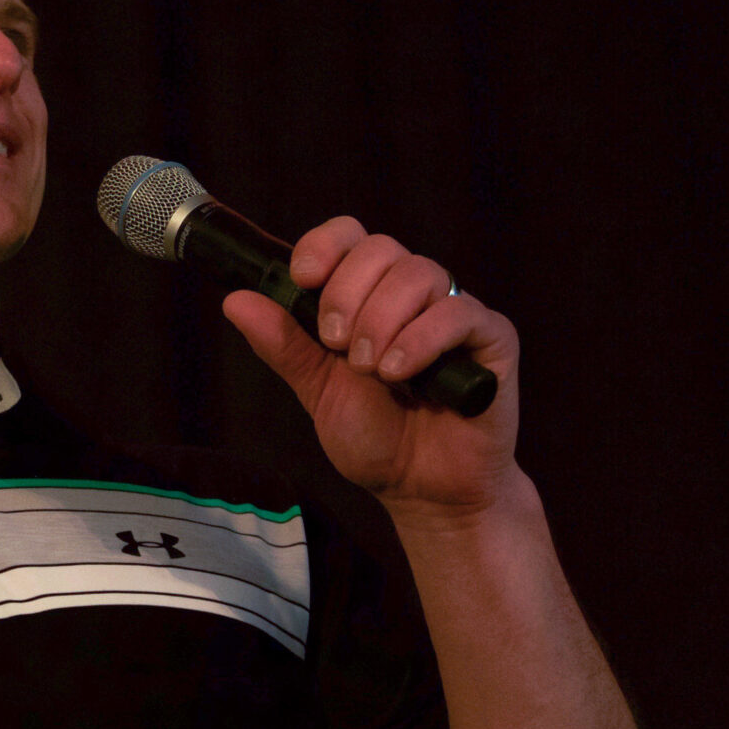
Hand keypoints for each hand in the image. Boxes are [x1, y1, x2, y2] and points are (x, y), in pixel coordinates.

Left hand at [220, 216, 521, 515]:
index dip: (324, 247)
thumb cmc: (376, 438)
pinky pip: (459, 313)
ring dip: (382, 319)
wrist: (422, 490)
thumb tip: (236, 301)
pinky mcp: (492, 339)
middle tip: (337, 345)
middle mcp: (411, 296)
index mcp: (367, 297)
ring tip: (371, 369)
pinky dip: (421, 340)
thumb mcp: (318, 390)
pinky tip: (401, 373)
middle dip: (346, 294)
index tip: (303, 278)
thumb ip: (285, 345)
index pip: (350, 238)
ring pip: (419, 273)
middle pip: (381, 249)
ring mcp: (453, 312)